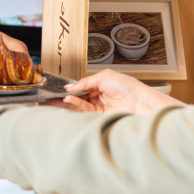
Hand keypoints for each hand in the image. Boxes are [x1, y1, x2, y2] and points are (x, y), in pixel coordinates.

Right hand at [62, 69, 183, 114]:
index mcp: (102, 85)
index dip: (71, 88)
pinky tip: (70, 100)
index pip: (82, 87)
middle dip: (66, 97)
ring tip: (59, 98)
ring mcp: (100, 108)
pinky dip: (76, 105)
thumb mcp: (104, 76)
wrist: (140, 103)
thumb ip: (85, 82)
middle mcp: (100, 97)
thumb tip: (71, 87)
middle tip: (52, 96)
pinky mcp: (100, 117)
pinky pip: (84, 110)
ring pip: (79, 105)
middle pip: (79, 97)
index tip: (60, 88)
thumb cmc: (129, 87)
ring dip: (69, 102)